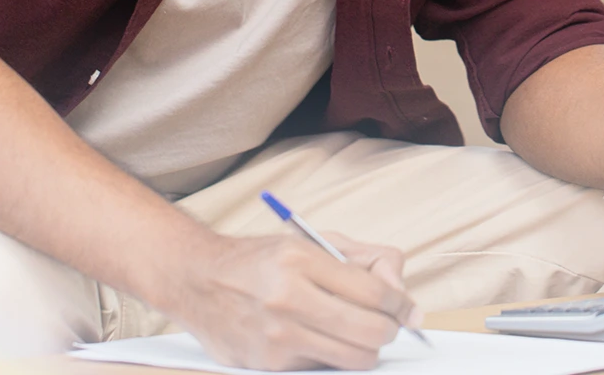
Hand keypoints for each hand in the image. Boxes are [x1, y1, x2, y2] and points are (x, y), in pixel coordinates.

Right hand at [159, 230, 421, 370]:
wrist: (197, 280)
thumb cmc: (260, 260)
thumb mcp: (311, 242)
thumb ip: (365, 260)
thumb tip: (404, 299)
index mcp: (300, 260)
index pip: (375, 292)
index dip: (401, 304)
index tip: (406, 309)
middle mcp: (287, 299)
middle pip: (371, 332)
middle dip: (389, 330)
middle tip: (386, 324)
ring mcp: (277, 337)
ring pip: (354, 359)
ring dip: (365, 348)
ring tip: (356, 333)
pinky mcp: (268, 365)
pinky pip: (322, 369)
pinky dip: (330, 356)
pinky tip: (318, 338)